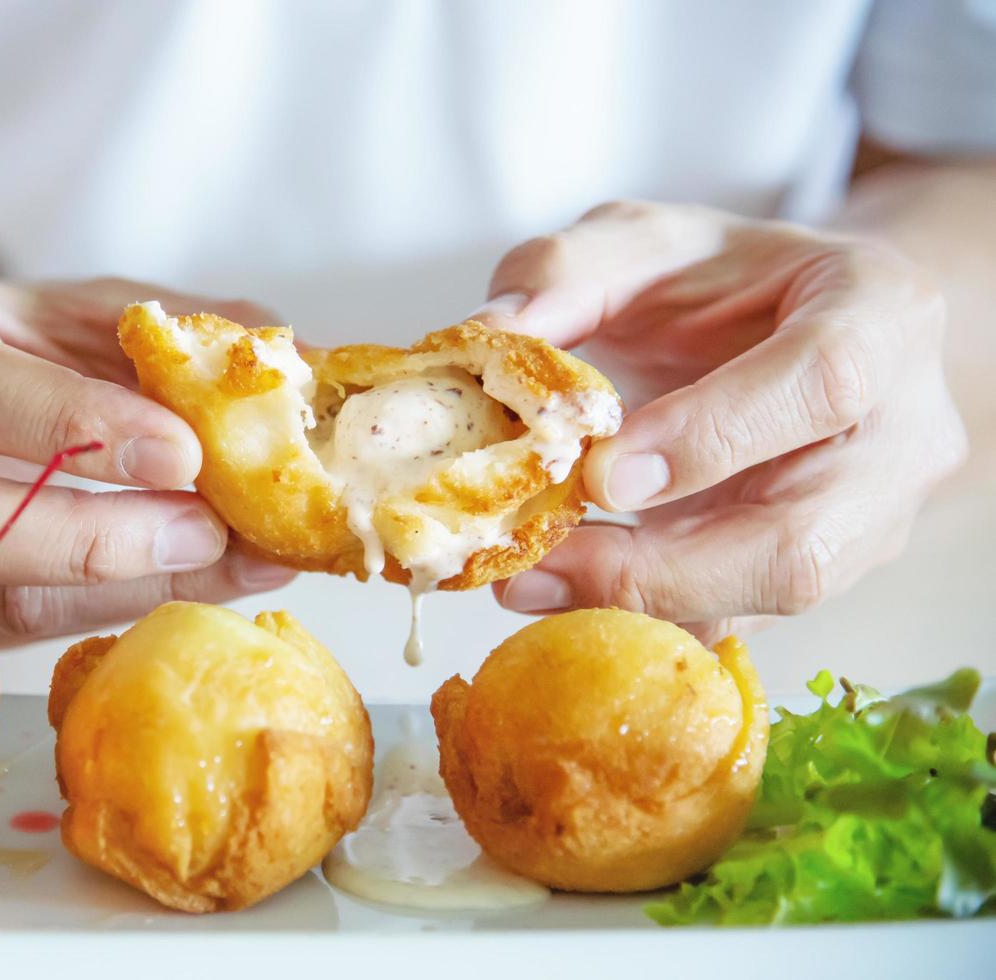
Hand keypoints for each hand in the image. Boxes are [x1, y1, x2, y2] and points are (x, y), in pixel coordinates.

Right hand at [0, 267, 295, 643]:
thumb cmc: (7, 339)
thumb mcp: (78, 306)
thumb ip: (170, 332)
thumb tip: (291, 366)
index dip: (69, 425)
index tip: (184, 451)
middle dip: (87, 535)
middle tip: (206, 530)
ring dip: (116, 585)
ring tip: (226, 557)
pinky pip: (12, 625)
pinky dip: (115, 605)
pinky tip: (195, 578)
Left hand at [479, 201, 966, 639]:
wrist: (794, 326)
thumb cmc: (728, 280)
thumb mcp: (648, 241)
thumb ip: (569, 271)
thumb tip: (491, 333)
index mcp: (880, 314)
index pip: (822, 383)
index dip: (711, 436)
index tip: (602, 473)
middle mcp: (898, 435)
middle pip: (802, 544)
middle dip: (659, 571)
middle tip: (538, 564)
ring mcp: (870, 520)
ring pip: (766, 606)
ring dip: (639, 608)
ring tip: (527, 584)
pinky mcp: (821, 574)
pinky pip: (738, 623)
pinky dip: (644, 618)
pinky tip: (563, 594)